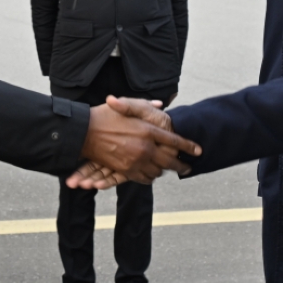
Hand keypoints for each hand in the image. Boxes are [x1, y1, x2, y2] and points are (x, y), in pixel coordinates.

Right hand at [74, 96, 200, 186]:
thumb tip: (160, 105)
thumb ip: (145, 105)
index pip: (174, 140)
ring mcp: (135, 161)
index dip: (188, 146)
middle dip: (181, 165)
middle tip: (188, 167)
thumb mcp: (127, 104)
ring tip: (168, 170)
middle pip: (170, 160)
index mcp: (148, 130)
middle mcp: (145, 148)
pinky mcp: (125, 171)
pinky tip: (152, 174)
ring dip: (164, 170)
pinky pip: (144, 178)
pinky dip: (149, 177)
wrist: (83, 132)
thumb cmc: (104, 115)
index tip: (198, 151)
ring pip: (158, 171)